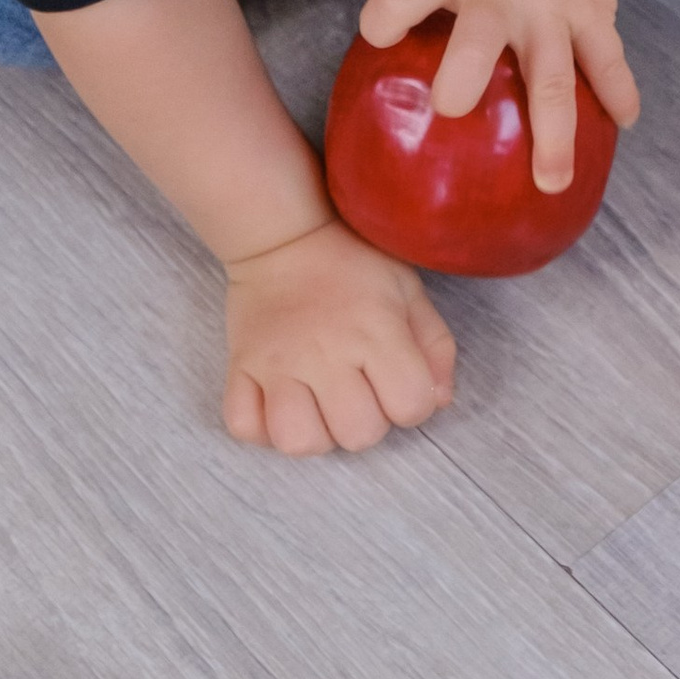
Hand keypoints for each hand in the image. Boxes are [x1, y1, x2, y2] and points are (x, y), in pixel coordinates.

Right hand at [222, 219, 456, 455]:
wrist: (283, 237)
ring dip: (315, 434)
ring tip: (319, 407)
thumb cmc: (353, 264)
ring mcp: (278, 363)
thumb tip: (438, 398)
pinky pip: (244, 426)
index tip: (398, 383)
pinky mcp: (241, 367)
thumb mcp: (408, 290)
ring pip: (298, 441)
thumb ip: (435, 346)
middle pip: (357, 435)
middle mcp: (326, 352)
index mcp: (376, 331)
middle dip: (367, 423)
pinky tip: (281, 407)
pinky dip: (262, 429)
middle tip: (359, 392)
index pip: (410, 406)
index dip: (413, 404)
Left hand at [360, 0, 641, 191]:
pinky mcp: (595, 13)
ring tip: (551, 183)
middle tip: (451, 114)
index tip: (378, 36)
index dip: (387, 13)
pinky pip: (609, 61)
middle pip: (481, 42)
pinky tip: (622, 125)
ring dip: (555, 133)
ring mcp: (553, 8)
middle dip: (464, 80)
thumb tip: (386, 20)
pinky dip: (619, 93)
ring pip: (555, 77)